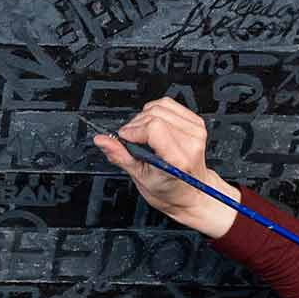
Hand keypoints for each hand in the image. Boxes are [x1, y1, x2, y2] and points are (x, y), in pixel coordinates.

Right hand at [93, 97, 239, 237]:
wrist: (191, 192)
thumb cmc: (170, 190)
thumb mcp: (140, 178)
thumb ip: (120, 155)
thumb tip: (102, 141)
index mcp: (178, 160)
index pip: (154, 128)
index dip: (133, 130)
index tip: (124, 138)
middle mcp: (191, 143)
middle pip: (154, 115)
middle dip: (136, 125)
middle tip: (131, 140)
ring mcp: (195, 131)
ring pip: (160, 107)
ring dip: (144, 118)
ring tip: (142, 135)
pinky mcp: (196, 123)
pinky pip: (169, 105)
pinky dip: (155, 112)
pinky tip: (153, 126)